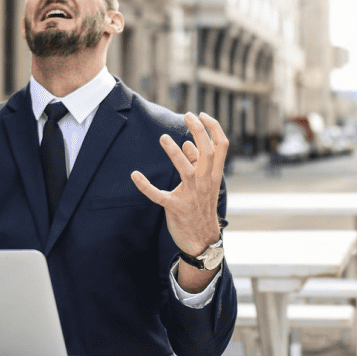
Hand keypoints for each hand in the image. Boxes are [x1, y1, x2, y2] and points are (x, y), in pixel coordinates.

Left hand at [131, 111, 228, 258]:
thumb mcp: (206, 185)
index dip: (213, 128)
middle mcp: (205, 182)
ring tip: (163, 138)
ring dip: (174, 152)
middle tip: (187, 115)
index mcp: (214, 175)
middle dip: (198, 131)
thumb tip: (187, 144)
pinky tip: (135, 175)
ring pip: (185, 169)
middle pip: (207, 151)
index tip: (202, 115)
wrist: (202, 240)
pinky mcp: (175, 207)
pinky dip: (145, 185)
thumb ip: (197, 164)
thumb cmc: (202, 208)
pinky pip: (158, 194)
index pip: (221, 146)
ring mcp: (191, 195)